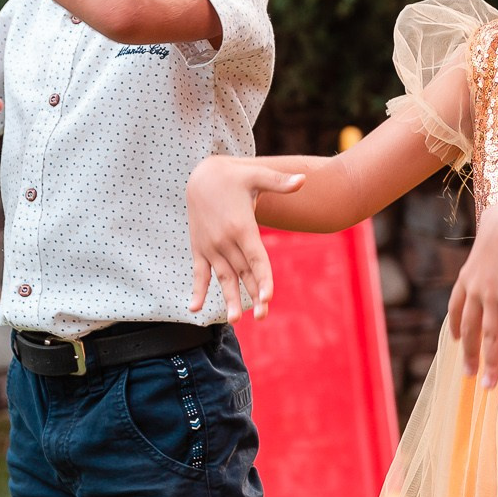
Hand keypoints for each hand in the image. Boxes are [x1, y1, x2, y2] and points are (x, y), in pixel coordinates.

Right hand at [187, 158, 304, 319]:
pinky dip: (197, 290)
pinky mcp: (199, 248)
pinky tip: (194, 309)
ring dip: (230, 299)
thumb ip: (280, 182)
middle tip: (263, 317)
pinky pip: (199, 273)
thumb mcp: (256, 175)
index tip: (267, 298)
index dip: (262, 278)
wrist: (201, 175)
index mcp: (241, 226)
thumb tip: (304, 179)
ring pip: (223, 278)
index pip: (255, 258)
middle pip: (243, 273)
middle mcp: (224, 240)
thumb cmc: (234, 176)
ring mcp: (210, 246)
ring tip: (236, 321)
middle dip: (253, 296)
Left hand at [447, 194, 497, 388]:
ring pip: (489, 337)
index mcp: (467, 277)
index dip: (457, 326)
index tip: (457, 341)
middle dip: (471, 356)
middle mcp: (475, 291)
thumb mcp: (492, 240)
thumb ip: (493, 253)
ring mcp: (492, 297)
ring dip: (490, 363)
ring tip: (489, 385)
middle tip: (470, 377)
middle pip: (471, 331)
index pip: (457, 308)